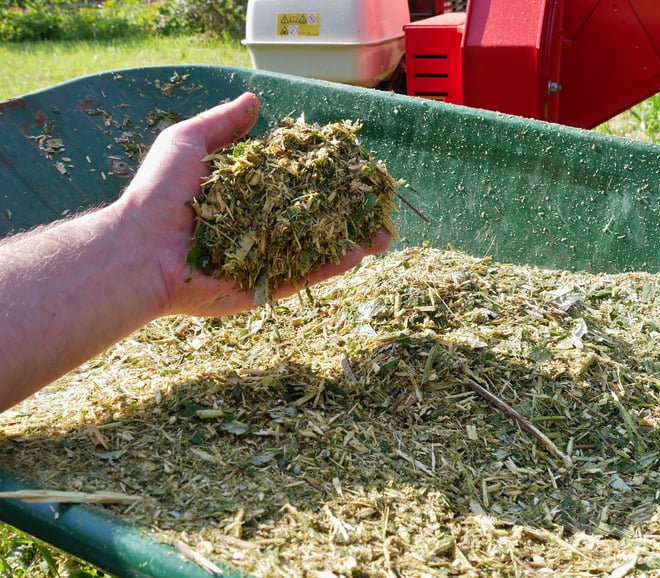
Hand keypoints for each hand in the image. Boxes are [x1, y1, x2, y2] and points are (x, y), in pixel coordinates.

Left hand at [115, 92, 391, 317]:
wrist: (139, 250)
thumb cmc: (157, 195)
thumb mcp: (187, 144)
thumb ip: (222, 124)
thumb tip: (254, 100)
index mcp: (245, 195)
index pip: (294, 183)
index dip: (324, 176)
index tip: (351, 168)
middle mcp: (259, 227)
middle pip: (314, 218)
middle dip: (348, 212)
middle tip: (377, 202)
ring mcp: (263, 259)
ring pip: (316, 248)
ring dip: (351, 241)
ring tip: (383, 233)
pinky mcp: (262, 287)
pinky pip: (303, 276)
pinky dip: (330, 266)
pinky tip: (357, 253)